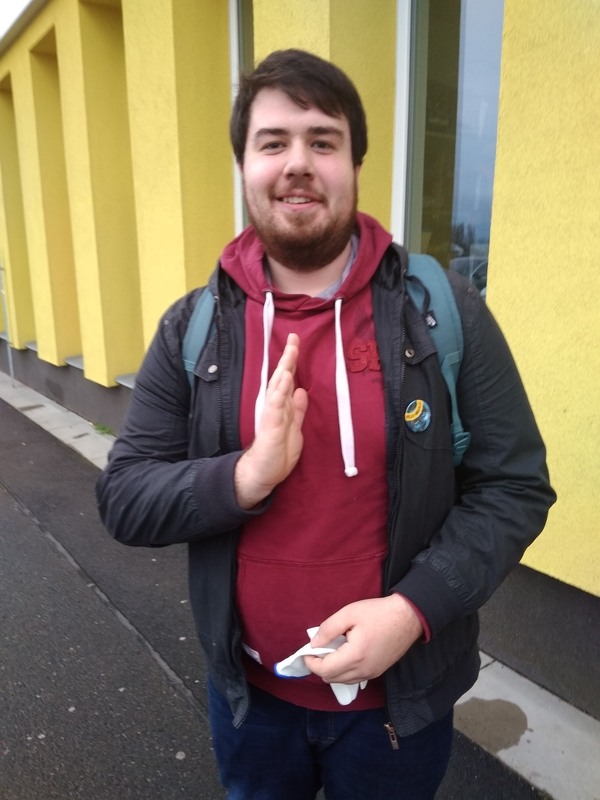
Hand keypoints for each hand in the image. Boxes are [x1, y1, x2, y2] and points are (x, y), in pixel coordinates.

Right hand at [235, 333, 308, 508]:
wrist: (263, 473)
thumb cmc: (278, 452)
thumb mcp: (294, 427)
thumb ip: (297, 410)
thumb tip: (301, 390)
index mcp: (282, 406)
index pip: (287, 379)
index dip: (292, 360)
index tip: (297, 341)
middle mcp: (275, 407)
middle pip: (281, 377)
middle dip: (288, 358)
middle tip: (294, 338)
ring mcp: (271, 416)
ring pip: (277, 388)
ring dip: (283, 371)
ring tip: (290, 354)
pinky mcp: (269, 427)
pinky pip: (275, 407)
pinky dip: (279, 392)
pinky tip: (284, 380)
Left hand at [303, 595, 423, 684]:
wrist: (408, 617)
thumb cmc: (378, 613)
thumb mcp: (349, 613)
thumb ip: (328, 629)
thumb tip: (313, 643)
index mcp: (355, 656)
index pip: (324, 670)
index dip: (311, 662)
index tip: (306, 651)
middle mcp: (363, 670)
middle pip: (331, 679)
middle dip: (320, 666)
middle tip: (319, 648)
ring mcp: (372, 674)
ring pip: (342, 681)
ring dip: (332, 670)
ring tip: (332, 649)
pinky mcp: (378, 672)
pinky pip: (354, 678)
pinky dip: (344, 671)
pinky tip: (345, 654)